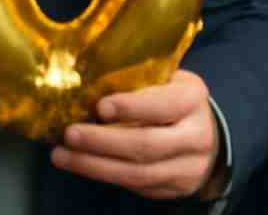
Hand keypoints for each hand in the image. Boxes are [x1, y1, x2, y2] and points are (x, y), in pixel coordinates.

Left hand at [50, 69, 219, 200]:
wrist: (205, 136)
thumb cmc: (171, 98)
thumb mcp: (164, 79)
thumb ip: (137, 80)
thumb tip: (85, 79)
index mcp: (192, 98)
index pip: (164, 105)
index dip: (131, 107)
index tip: (100, 107)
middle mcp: (196, 135)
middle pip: (147, 145)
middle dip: (102, 142)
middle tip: (69, 134)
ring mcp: (187, 167)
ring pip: (138, 173)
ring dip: (94, 166)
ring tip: (62, 155)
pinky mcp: (173, 188)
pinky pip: (135, 185)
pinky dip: (103, 175)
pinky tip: (79, 164)